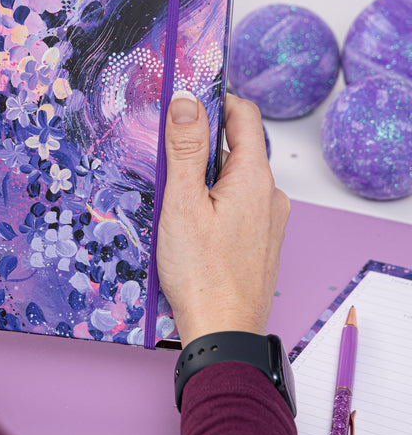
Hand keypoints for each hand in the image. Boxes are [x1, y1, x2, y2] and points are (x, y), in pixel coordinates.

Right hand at [156, 91, 289, 345]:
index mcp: (254, 178)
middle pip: (236, 145)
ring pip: (234, 175)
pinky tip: (188, 217)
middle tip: (164, 151)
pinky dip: (213, 196)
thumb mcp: (182, 202)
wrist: (223, 334)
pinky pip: (237, 200)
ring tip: (171, 191)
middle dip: (201, 141)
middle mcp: (270, 194)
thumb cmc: (201, 273)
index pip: (243, 114)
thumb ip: (185, 147)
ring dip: (204, 172)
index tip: (183, 102)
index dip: (214, 100)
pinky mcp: (260, 238)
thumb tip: (186, 100)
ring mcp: (268, 218)